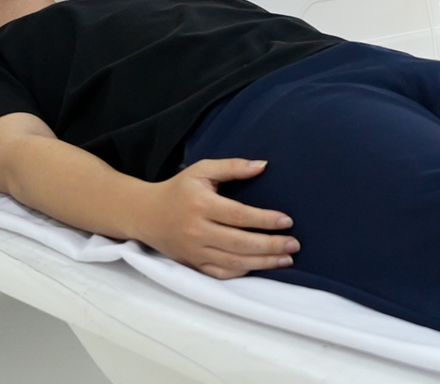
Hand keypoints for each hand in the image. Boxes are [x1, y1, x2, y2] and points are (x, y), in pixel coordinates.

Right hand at [129, 158, 297, 278]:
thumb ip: (232, 167)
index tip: (287, 221)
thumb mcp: (201, 170)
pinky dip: (242, 272)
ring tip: (286, 259)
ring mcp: (194, 251)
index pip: (239, 215)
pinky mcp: (193, 264)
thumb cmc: (178, 189)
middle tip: (294, 244)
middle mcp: (197, 230)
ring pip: (233, 261)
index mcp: (201, 204)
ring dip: (263, 262)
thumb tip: (262, 165)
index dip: (265, 220)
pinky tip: (260, 266)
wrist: (146, 214)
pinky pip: (221, 273)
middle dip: (270, 245)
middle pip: (239, 242)